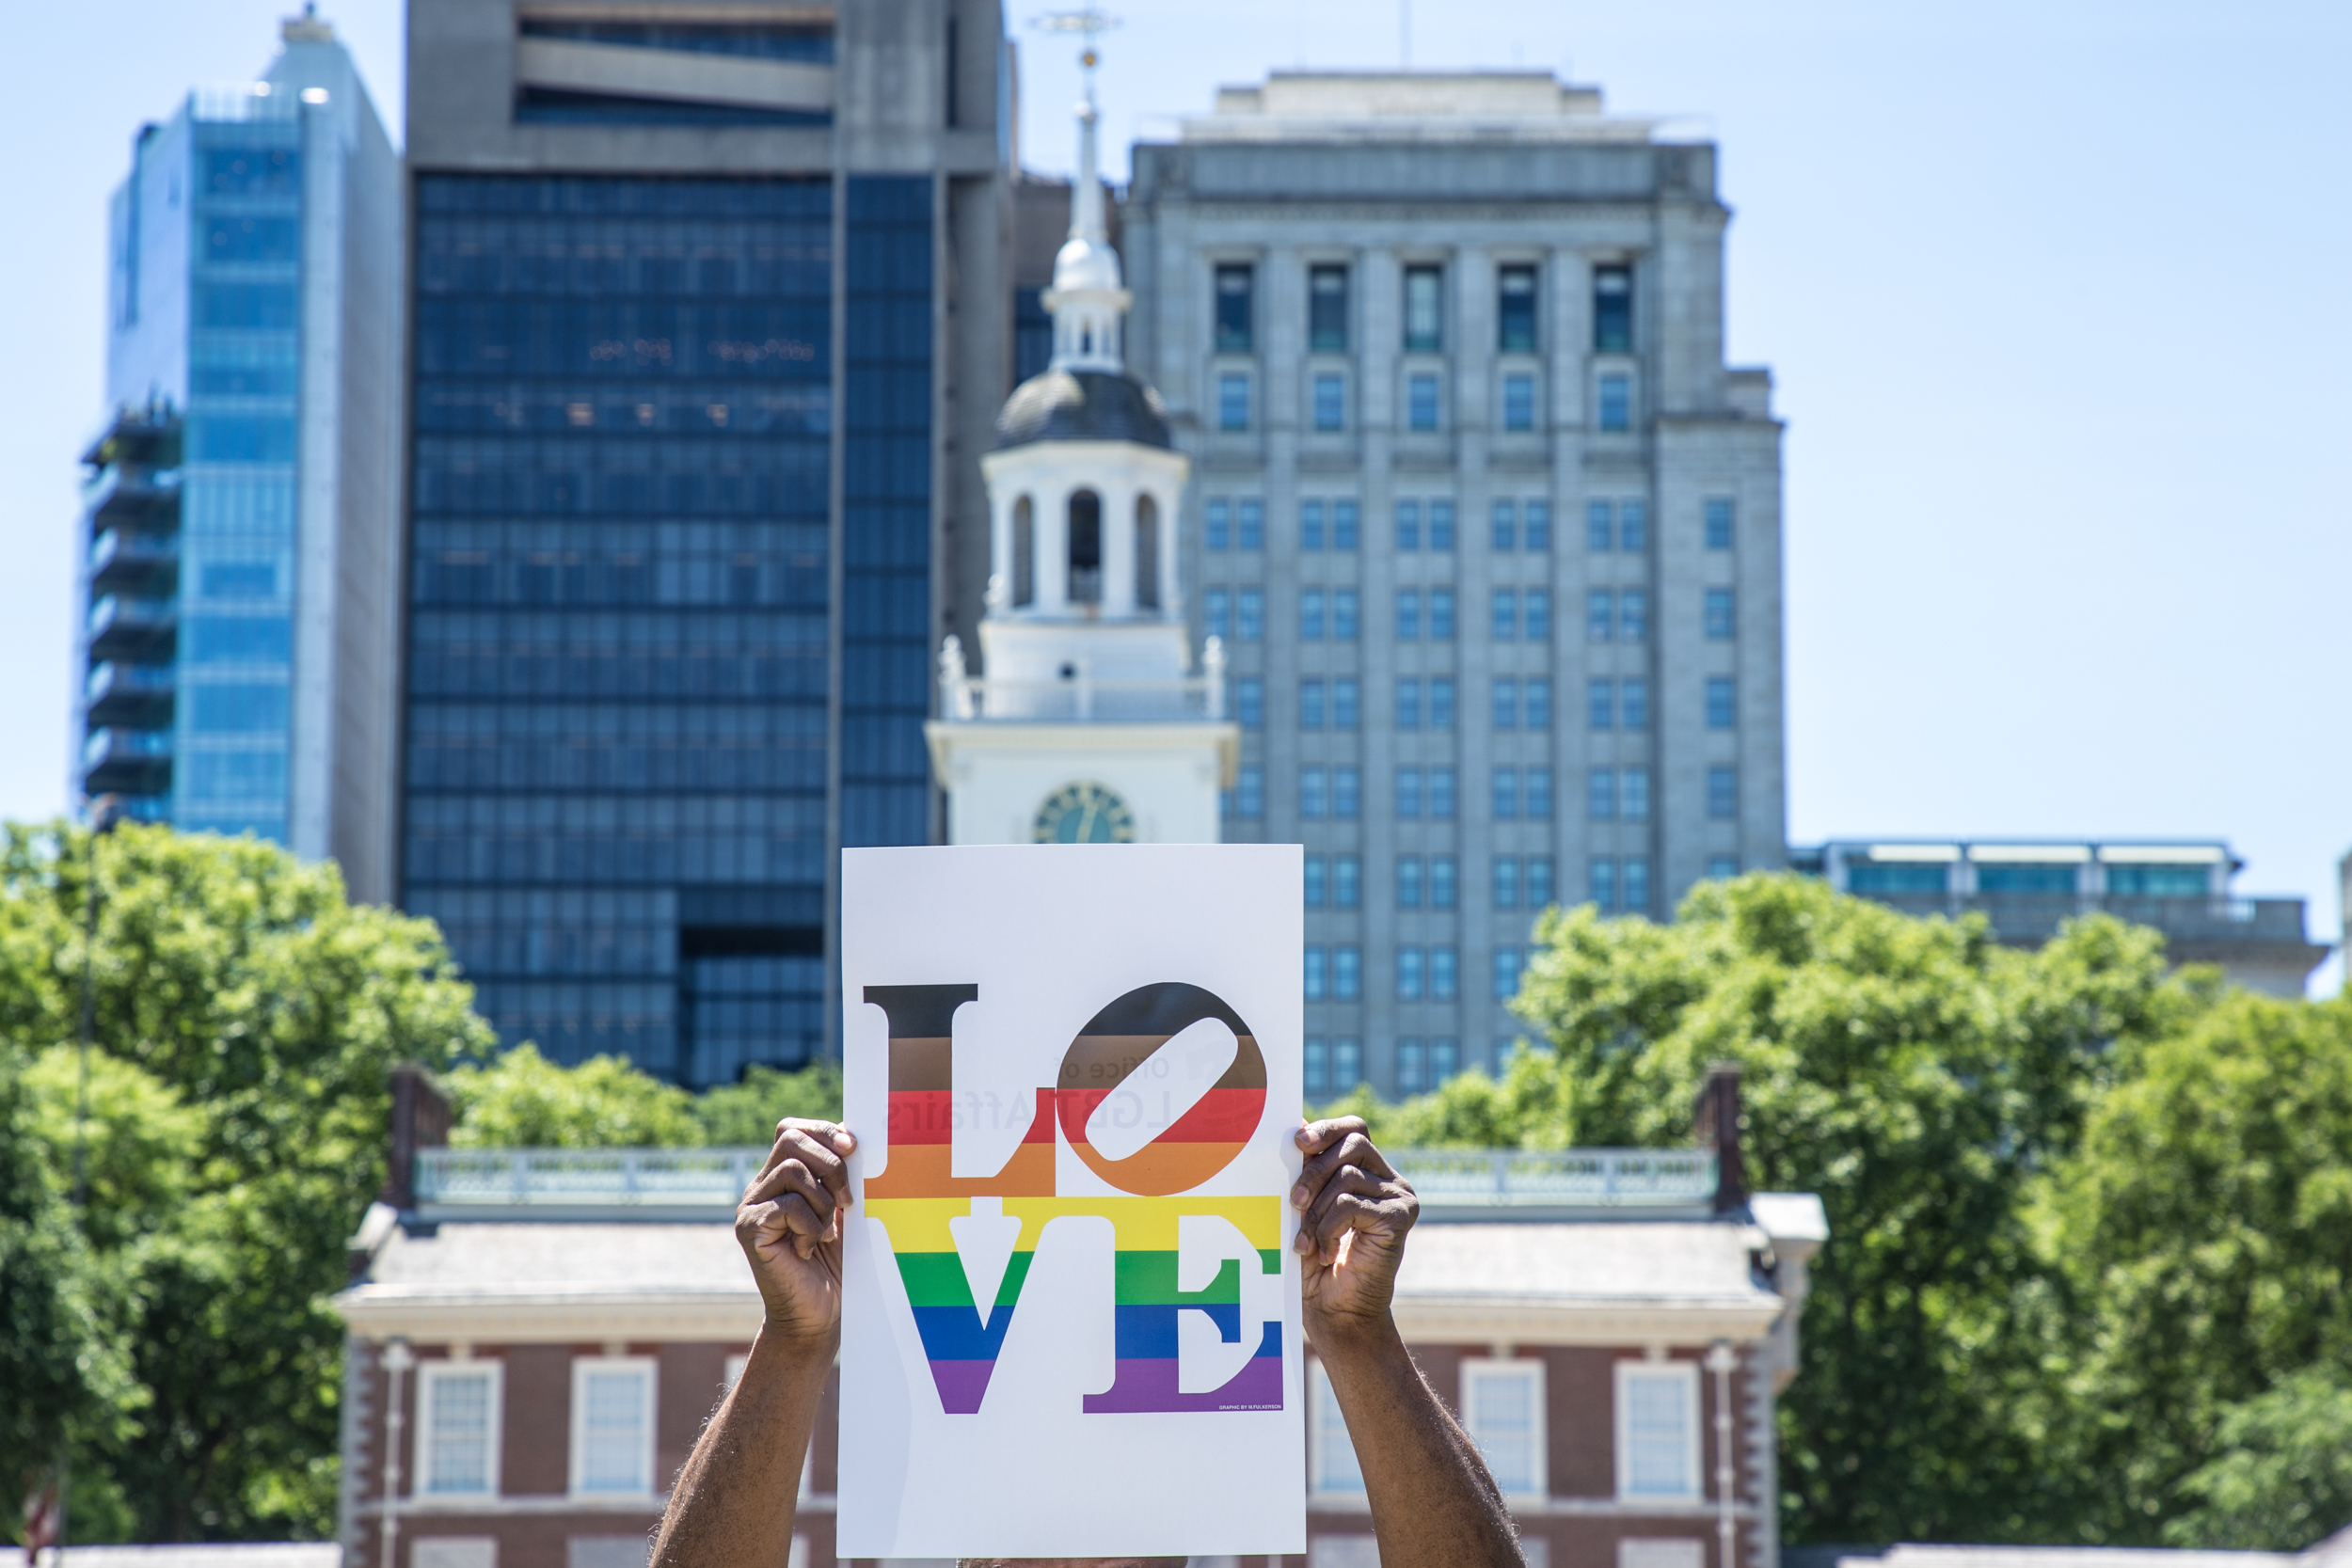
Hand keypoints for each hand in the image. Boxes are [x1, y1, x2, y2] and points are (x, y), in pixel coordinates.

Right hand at [734, 1119, 856, 1347]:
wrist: (818, 1315)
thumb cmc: (837, 1263)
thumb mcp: (846, 1210)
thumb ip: (844, 1175)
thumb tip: (854, 1137)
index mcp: (784, 1175)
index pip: (794, 1129)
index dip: (825, 1131)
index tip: (854, 1148)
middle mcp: (763, 1185)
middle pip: (790, 1137)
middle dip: (830, 1162)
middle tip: (847, 1200)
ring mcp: (751, 1206)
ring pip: (793, 1169)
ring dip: (822, 1201)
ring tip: (825, 1233)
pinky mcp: (748, 1229)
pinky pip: (786, 1205)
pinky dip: (809, 1225)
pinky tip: (807, 1249)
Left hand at [1291, 1117, 1417, 1348]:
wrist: (1336, 1314)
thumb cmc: (1314, 1262)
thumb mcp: (1303, 1209)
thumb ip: (1304, 1172)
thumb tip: (1293, 1127)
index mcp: (1368, 1170)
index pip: (1354, 1128)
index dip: (1326, 1128)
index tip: (1297, 1141)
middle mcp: (1389, 1179)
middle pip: (1352, 1144)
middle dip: (1313, 1170)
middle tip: (1292, 1203)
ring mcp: (1399, 1197)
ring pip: (1348, 1176)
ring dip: (1317, 1210)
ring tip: (1306, 1242)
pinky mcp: (1401, 1218)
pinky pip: (1352, 1204)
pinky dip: (1328, 1228)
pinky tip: (1324, 1252)